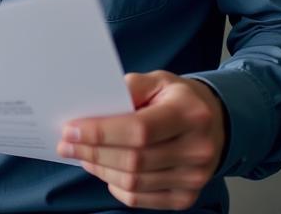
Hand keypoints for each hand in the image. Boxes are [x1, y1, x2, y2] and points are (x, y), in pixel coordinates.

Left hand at [57, 71, 226, 210]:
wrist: (214, 123)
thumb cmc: (177, 99)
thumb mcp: (158, 80)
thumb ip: (130, 87)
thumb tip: (97, 104)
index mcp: (190, 114)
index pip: (139, 129)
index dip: (101, 132)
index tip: (71, 129)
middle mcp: (197, 150)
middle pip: (134, 159)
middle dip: (93, 152)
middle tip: (66, 144)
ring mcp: (194, 178)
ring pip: (135, 182)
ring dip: (100, 169)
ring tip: (81, 155)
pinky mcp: (186, 197)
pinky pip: (142, 199)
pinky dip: (116, 186)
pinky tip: (104, 170)